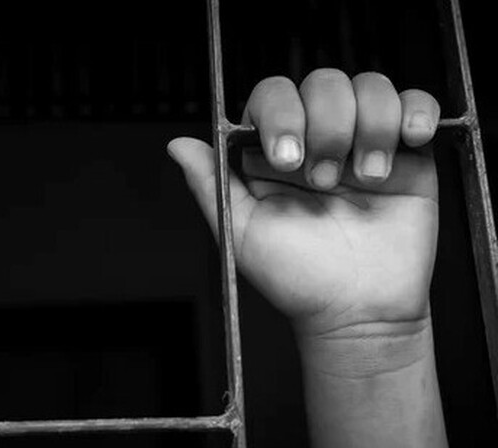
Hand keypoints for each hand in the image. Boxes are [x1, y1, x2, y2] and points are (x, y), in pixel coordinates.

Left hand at [168, 69, 438, 338]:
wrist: (357, 311)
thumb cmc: (296, 277)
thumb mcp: (241, 232)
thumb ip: (211, 183)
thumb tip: (177, 145)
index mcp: (274, 150)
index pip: (273, 96)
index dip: (281, 115)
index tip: (287, 160)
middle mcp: (318, 137)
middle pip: (323, 83)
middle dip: (326, 127)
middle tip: (324, 182)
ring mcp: (363, 141)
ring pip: (369, 86)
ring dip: (370, 125)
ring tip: (368, 178)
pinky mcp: (409, 153)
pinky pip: (418, 103)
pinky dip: (415, 111)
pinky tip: (408, 141)